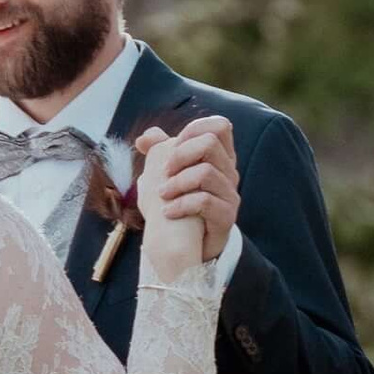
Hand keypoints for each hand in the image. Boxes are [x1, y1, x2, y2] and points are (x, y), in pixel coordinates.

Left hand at [136, 113, 237, 264]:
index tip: (173, 145)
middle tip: (163, 172)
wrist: (192, 247)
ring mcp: (230, 195)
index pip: (220, 126)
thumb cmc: (182, 205)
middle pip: (210, 144)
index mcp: (220, 158)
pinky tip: (167, 213)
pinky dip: (180, 205)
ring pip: (205, 172)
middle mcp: (229, 173)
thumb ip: (160, 153)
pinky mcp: (226, 217)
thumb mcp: (170, 176)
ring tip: (161, 195)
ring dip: (176, 183)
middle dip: (179, 154)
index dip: (194, 130)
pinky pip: (204, 202)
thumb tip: (143, 139)